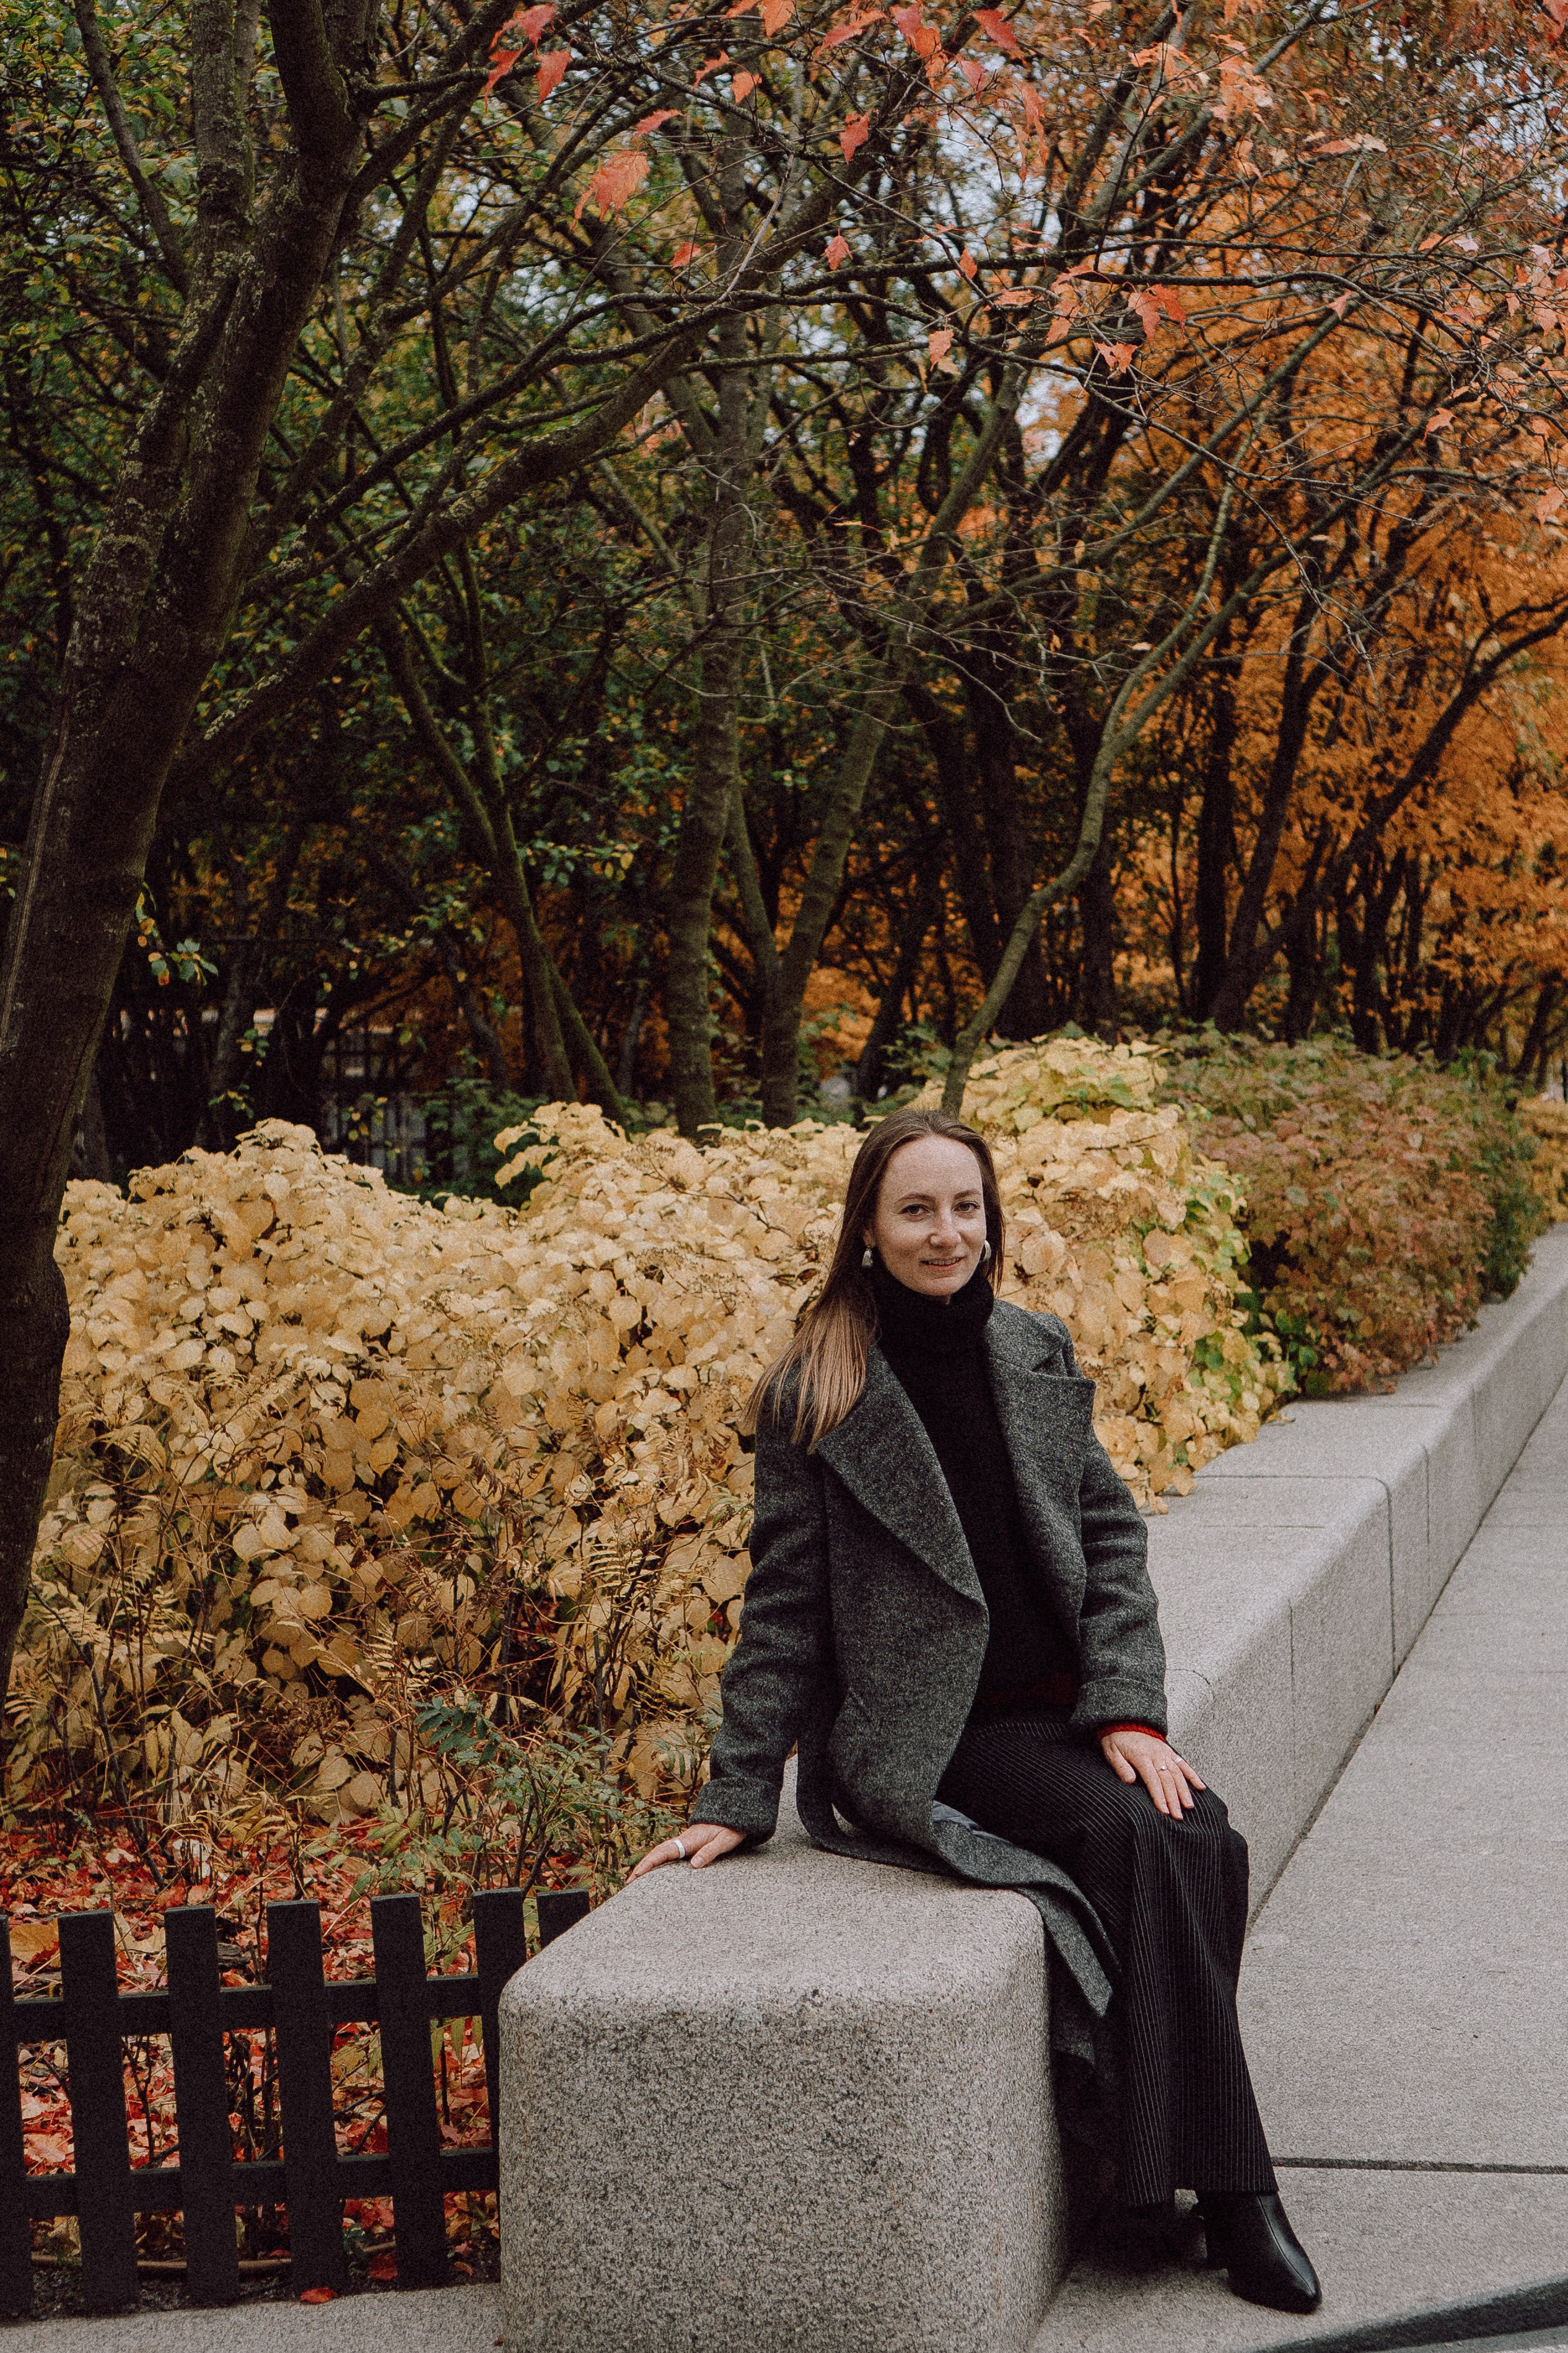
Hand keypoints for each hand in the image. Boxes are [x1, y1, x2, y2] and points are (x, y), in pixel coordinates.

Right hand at [629, 1822, 745, 1878]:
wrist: (734, 1813)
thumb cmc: (731, 1828)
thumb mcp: (724, 1841)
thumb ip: (710, 1852)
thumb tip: (693, 1865)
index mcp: (689, 1839)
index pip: (664, 1851)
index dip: (650, 1863)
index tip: (637, 1874)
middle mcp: (683, 1840)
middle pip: (657, 1853)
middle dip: (642, 1867)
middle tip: (628, 1883)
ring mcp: (685, 1842)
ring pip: (661, 1853)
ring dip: (648, 1865)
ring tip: (636, 1880)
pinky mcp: (688, 1845)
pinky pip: (669, 1855)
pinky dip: (658, 1863)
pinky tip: (655, 1873)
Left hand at [1099, 1727, 1205, 1820]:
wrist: (1124, 1722)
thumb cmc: (1116, 1740)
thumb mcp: (1112, 1753)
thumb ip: (1121, 1767)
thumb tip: (1130, 1782)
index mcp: (1142, 1756)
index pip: (1153, 1780)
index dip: (1159, 1796)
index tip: (1164, 1811)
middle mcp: (1156, 1754)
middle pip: (1168, 1780)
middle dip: (1174, 1799)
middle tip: (1177, 1816)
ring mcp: (1164, 1752)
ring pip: (1178, 1773)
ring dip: (1184, 1791)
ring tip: (1188, 1806)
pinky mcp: (1169, 1751)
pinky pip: (1183, 1763)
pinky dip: (1192, 1775)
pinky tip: (1200, 1786)